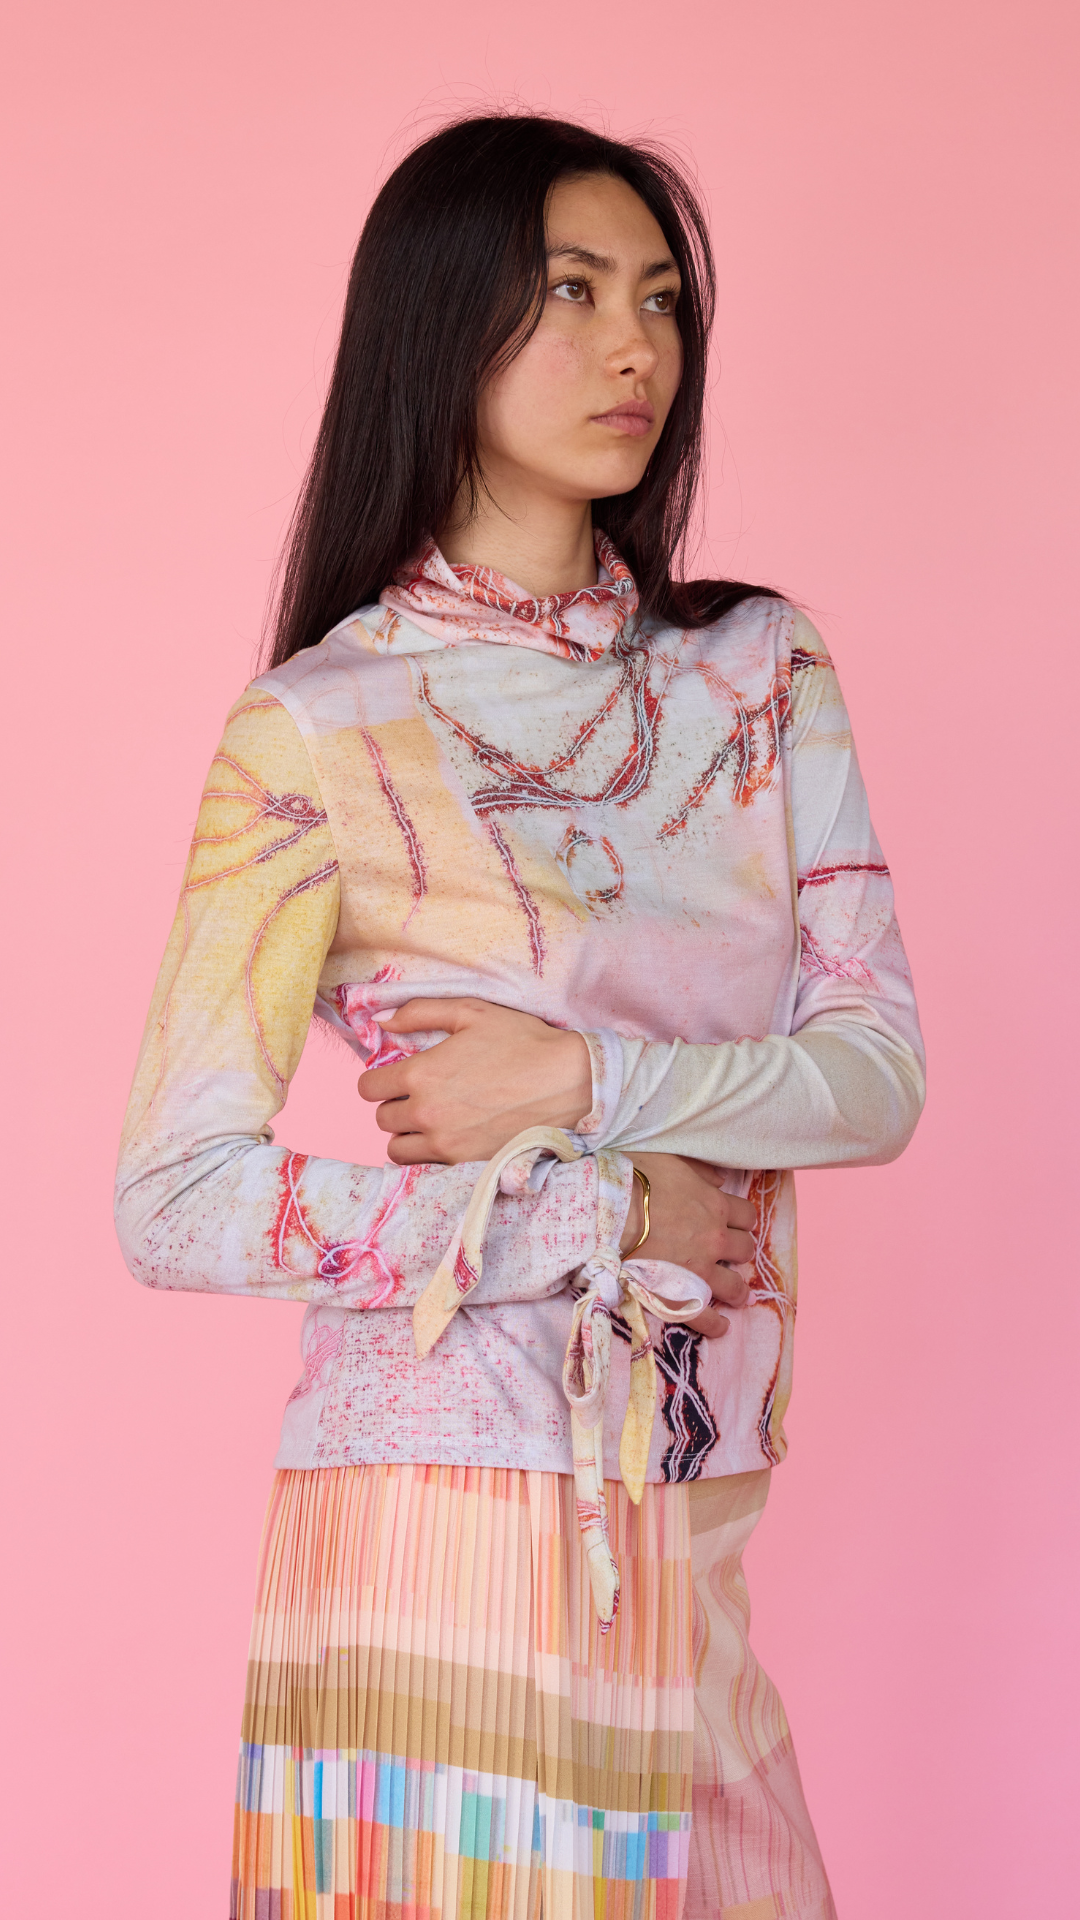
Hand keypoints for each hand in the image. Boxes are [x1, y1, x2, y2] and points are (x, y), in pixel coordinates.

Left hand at [358, 998, 592, 1164]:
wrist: (568, 1082)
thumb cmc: (522, 1042)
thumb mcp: (471, 1012)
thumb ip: (419, 1013)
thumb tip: (382, 1021)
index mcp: (421, 1074)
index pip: (368, 1087)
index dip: (379, 1079)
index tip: (397, 1076)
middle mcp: (426, 1113)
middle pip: (382, 1118)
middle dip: (395, 1104)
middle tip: (420, 1094)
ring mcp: (445, 1143)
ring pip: (396, 1148)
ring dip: (406, 1134)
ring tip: (429, 1119)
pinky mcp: (465, 1163)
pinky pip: (424, 1166)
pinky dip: (427, 1153)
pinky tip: (446, 1136)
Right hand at [620, 1154, 755, 1338]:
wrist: (606, 1213)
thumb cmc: (634, 1180)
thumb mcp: (671, 1161)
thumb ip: (701, 1171)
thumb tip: (720, 1181)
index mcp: (716, 1206)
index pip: (746, 1215)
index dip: (740, 1219)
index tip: (731, 1223)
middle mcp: (715, 1239)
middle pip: (745, 1249)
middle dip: (738, 1251)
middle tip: (727, 1254)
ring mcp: (700, 1270)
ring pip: (735, 1285)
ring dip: (736, 1289)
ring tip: (733, 1293)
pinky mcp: (680, 1295)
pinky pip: (707, 1318)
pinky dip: (717, 1325)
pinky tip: (721, 1326)